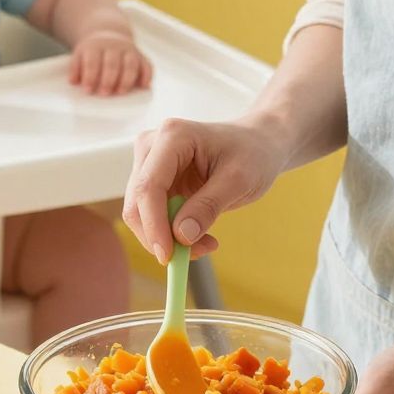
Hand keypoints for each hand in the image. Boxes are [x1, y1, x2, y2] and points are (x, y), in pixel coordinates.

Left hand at [68, 26, 152, 96]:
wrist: (109, 33)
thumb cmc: (93, 51)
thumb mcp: (80, 54)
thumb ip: (75, 68)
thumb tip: (73, 81)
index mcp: (95, 46)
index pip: (93, 61)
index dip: (90, 76)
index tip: (87, 90)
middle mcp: (114, 47)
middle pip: (112, 63)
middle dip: (108, 79)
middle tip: (104, 94)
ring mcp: (129, 51)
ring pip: (131, 64)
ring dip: (126, 79)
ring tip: (120, 92)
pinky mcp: (141, 56)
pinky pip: (147, 65)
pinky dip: (147, 76)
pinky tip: (143, 86)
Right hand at [123, 115, 289, 263]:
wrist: (256, 144)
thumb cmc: (252, 154)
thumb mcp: (239, 180)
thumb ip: (209, 206)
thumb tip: (181, 236)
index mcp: (172, 136)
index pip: (149, 186)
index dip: (154, 224)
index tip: (168, 256)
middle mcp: (152, 146)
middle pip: (137, 202)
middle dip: (160, 236)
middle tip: (196, 254)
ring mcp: (149, 163)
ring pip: (140, 214)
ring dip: (167, 237)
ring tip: (206, 243)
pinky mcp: (153, 181)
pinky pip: (151, 216)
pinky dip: (170, 233)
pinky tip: (198, 235)